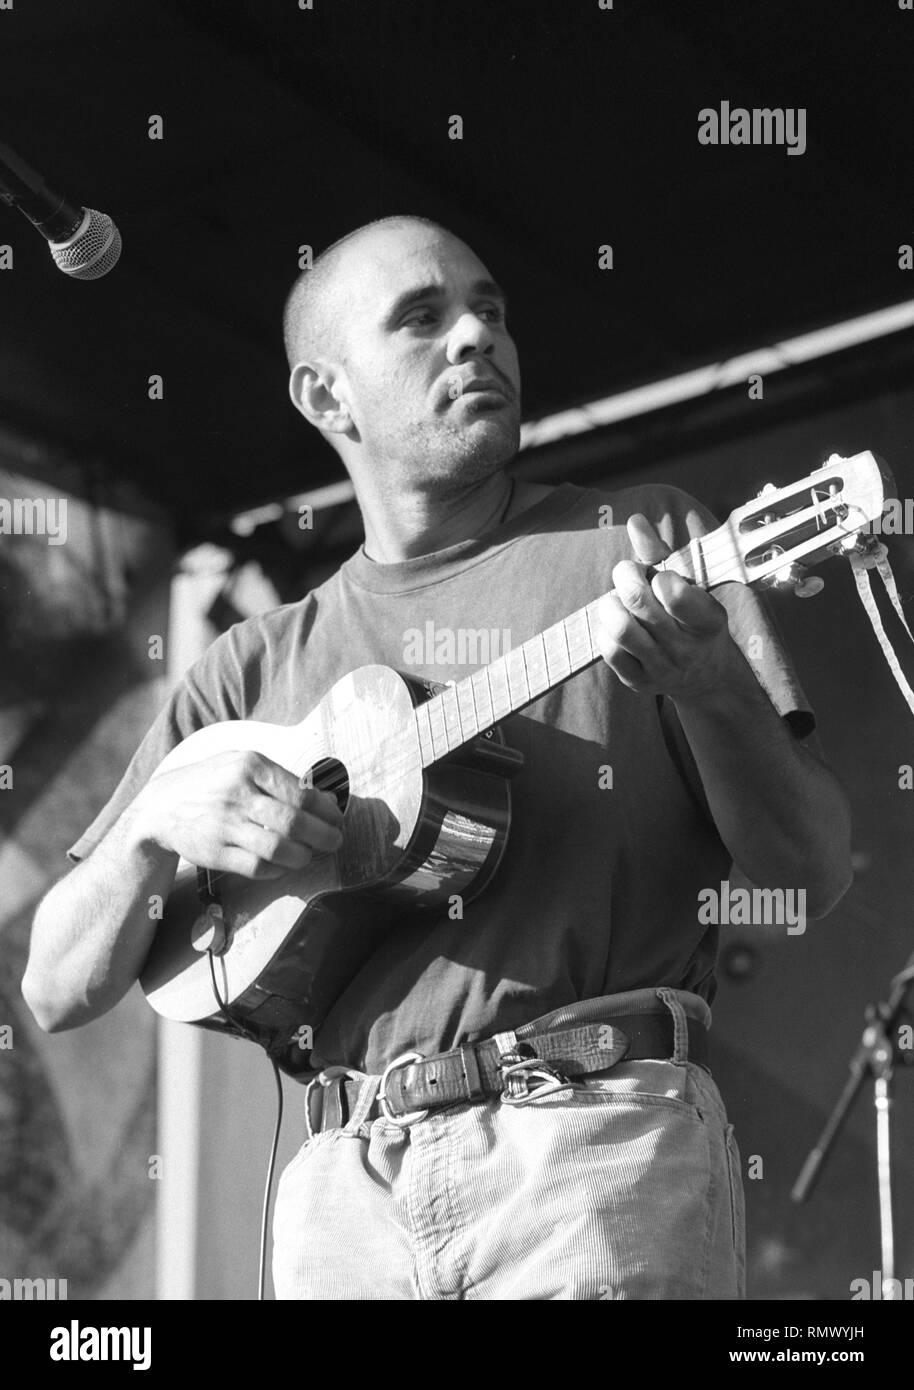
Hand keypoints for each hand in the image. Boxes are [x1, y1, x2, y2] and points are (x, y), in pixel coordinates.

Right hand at [133, 750, 344, 878]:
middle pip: (294, 822)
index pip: (301, 792)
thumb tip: (327, 799)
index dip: (326, 811)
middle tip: (335, 841)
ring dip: (303, 856)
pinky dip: (277, 869)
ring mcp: (224, 825)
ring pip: (278, 848)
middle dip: (324, 836)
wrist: (160, 806)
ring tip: (309, 855)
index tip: (337, 819)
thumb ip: (282, 779)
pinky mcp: (215, 853)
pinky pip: (257, 867)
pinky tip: (284, 865)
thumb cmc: (213, 782)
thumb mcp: (241, 764)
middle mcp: (237, 794)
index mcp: (249, 766)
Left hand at [593, 514, 740, 702]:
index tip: (661, 577)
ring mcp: (661, 667)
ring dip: (611, 604)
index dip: (660, 577)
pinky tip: (616, 623)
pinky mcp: (638, 681)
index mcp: (707, 621)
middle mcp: (686, 648)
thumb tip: (635, 520)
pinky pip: (609, 651)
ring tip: (618, 600)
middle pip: (638, 602)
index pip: (674, 593)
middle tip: (628, 575)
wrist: (706, 678)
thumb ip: (660, 554)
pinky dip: (605, 630)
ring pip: (620, 628)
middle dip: (625, 577)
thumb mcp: (692, 587)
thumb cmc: (694, 621)